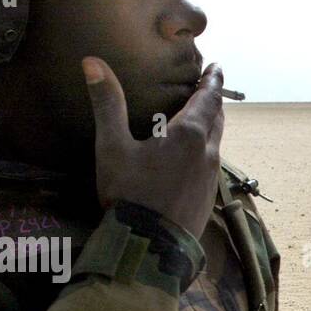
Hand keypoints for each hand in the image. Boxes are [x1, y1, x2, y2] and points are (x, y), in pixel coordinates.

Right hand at [82, 56, 224, 239]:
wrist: (150, 248)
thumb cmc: (130, 194)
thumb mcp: (113, 147)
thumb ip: (107, 104)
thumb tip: (92, 62)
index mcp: (190, 135)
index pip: (209, 99)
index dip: (212, 81)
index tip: (216, 68)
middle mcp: (208, 154)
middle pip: (217, 120)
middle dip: (213, 103)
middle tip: (207, 90)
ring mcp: (211, 179)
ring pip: (216, 144)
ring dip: (211, 128)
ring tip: (201, 119)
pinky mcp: (207, 200)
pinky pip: (211, 166)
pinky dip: (205, 151)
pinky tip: (192, 158)